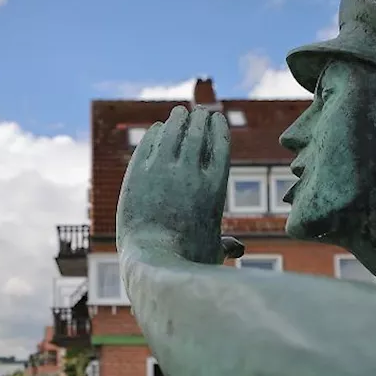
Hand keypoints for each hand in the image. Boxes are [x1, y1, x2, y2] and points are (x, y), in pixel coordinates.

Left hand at [117, 105, 239, 264]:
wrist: (154, 261)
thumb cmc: (187, 261)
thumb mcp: (213, 251)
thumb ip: (225, 245)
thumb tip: (237, 249)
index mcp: (216, 186)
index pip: (220, 144)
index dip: (219, 128)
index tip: (217, 120)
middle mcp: (192, 172)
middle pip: (197, 133)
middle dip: (199, 119)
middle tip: (197, 113)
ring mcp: (163, 170)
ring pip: (173, 132)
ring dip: (177, 120)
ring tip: (178, 113)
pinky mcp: (138, 173)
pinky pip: (149, 143)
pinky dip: (155, 133)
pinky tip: (156, 130)